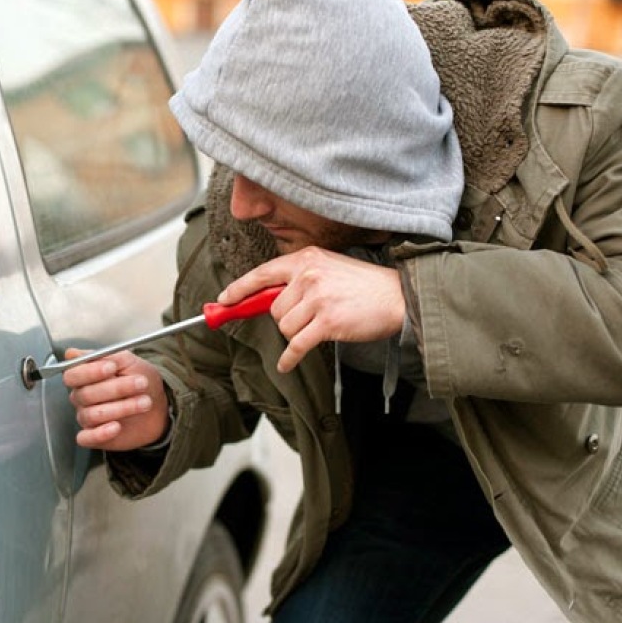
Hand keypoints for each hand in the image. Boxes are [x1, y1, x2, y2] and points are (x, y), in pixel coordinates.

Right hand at [62, 348, 169, 450]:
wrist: (158, 406)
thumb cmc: (140, 381)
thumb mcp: (129, 362)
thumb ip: (105, 356)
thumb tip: (74, 354)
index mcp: (85, 377)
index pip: (73, 375)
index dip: (90, 372)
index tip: (112, 368)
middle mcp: (82, 397)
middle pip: (86, 394)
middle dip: (116, 388)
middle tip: (140, 383)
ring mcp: (87, 417)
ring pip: (92, 414)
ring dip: (121, 408)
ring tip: (144, 402)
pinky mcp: (94, 436)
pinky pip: (86, 438)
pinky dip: (100, 433)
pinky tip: (116, 427)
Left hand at [218, 246, 404, 372]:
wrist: (397, 297)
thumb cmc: (363, 286)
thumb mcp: (329, 268)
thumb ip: (300, 278)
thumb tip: (266, 299)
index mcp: (306, 259)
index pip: (262, 273)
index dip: (240, 289)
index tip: (224, 299)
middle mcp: (308, 275)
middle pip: (273, 308)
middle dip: (285, 319)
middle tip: (308, 319)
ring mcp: (317, 299)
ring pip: (284, 327)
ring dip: (296, 334)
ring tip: (319, 327)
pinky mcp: (327, 322)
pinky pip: (296, 346)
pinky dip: (289, 358)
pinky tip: (287, 364)